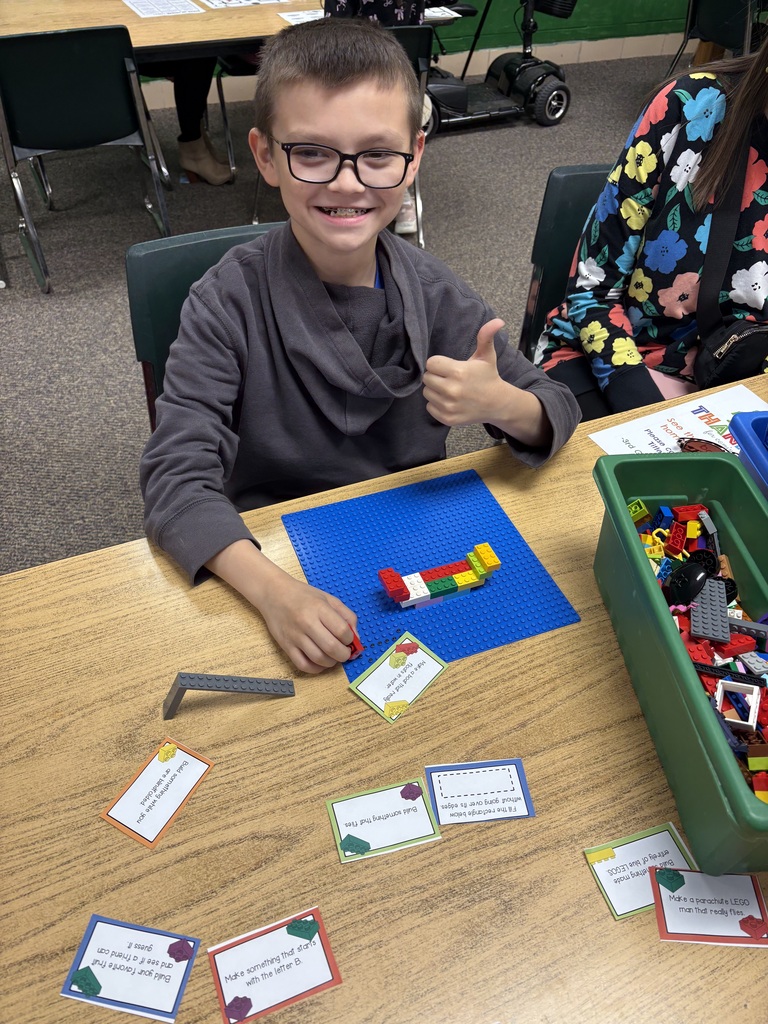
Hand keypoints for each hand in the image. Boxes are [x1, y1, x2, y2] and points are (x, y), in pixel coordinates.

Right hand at [205, 540, 357, 674]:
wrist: (274, 593)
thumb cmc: (303, 595)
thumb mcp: (328, 598)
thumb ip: (346, 616)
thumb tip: (357, 638)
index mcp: (319, 608)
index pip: (342, 630)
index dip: (350, 639)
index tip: (348, 639)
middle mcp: (307, 623)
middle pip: (332, 647)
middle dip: (344, 654)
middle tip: (344, 652)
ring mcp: (295, 636)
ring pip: (319, 659)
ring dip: (332, 663)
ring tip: (333, 657)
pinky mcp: (286, 646)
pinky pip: (303, 665)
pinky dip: (316, 669)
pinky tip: (320, 663)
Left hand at [422, 318, 506, 425]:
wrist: (497, 404)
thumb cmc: (488, 377)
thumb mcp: (486, 356)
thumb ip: (486, 337)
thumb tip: (497, 321)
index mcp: (459, 372)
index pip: (431, 363)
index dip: (438, 364)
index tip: (449, 367)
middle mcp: (452, 390)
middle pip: (427, 378)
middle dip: (436, 376)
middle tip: (449, 378)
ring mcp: (449, 406)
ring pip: (427, 393)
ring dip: (435, 390)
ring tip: (450, 389)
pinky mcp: (447, 418)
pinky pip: (429, 407)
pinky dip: (436, 404)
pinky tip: (449, 401)